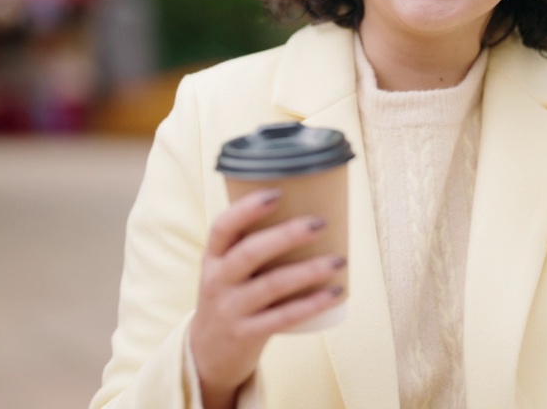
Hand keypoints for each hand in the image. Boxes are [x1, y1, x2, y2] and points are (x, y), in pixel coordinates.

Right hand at [190, 188, 345, 408]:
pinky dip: (311, 304)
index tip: (277, 193)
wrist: (207, 353)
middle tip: (320, 223)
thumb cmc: (230, 297)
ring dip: (308, 271)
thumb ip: (253, 244)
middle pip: (249, 254)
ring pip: (271, 286)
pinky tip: (335, 293)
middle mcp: (217, 281)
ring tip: (339, 260)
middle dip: (286, 236)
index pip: (222, 227)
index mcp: (212, 258)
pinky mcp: (246, 335)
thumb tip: (308, 208)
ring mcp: (230, 310)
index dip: (247, 208)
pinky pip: (283, 318)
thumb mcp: (226, 269)